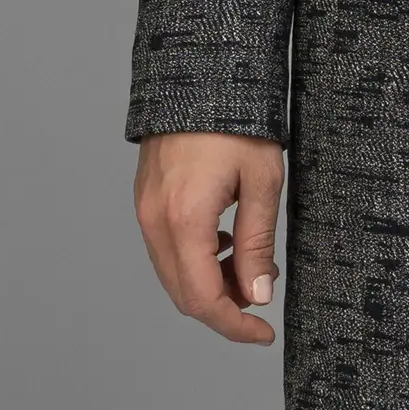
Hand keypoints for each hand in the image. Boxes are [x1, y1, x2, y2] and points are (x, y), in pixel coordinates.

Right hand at [134, 131, 284, 342]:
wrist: (199, 75)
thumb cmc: (238, 121)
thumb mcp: (263, 183)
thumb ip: (257, 245)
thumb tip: (257, 295)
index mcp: (185, 219)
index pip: (203, 299)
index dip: (234, 326)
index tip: (264, 334)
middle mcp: (155, 220)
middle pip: (183, 295)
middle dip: (223, 308)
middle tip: (261, 298)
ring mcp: (144, 211)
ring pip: (172, 275)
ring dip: (208, 285)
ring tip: (247, 267)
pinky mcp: (145, 201)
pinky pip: (164, 250)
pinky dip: (193, 262)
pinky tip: (223, 243)